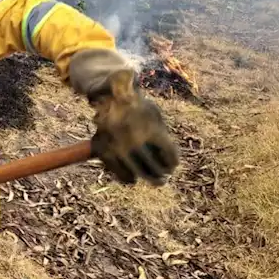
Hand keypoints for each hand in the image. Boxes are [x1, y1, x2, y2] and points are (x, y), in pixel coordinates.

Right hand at [91, 70, 179, 184]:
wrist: (109, 97)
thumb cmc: (138, 107)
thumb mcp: (155, 115)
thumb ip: (163, 137)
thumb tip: (169, 162)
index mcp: (152, 130)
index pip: (169, 154)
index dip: (173, 161)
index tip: (173, 164)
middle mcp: (135, 140)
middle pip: (154, 167)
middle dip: (162, 173)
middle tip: (165, 176)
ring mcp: (118, 147)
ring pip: (137, 171)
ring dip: (147, 177)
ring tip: (154, 180)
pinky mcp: (104, 151)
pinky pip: (118, 171)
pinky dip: (127, 177)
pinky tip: (133, 178)